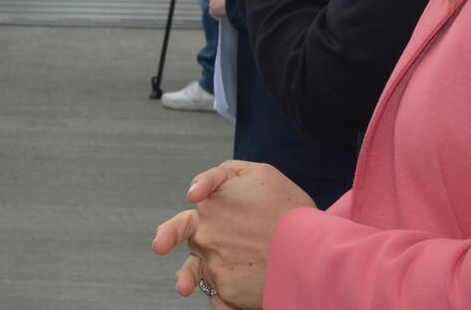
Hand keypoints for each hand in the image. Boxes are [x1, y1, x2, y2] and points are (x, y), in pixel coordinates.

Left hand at [152, 160, 312, 308]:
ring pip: (208, 277)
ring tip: (210, 295)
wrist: (312, 247)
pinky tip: (244, 293)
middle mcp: (207, 241)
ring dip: (212, 282)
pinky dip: (227, 300)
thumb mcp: (256, 173)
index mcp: (208, 212)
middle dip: (186, 272)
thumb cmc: (288, 207)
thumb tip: (195, 193)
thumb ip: (221, 176)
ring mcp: (217, 268)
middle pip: (193, 256)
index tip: (158, 246)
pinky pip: (221, 299)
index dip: (168, 234)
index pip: (179, 224)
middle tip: (183, 286)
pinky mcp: (230, 293)